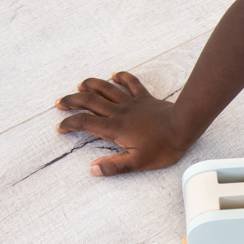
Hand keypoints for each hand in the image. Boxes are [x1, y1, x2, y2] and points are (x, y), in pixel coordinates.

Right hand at [55, 72, 194, 175]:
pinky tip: (115, 74)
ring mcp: (132, 102)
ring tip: (80, 85)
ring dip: (91, 85)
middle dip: (71, 101)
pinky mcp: (145, 97)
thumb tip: (92, 169)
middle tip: (59, 102)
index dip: (69, 124)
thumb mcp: (138, 163)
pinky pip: (131, 83)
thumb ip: (114, 166)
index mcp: (114, 128)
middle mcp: (119, 111)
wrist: (184, 126)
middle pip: (89, 101)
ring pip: (106, 88)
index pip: (84, 123)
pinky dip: (122, 77)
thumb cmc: (163, 147)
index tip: (60, 128)